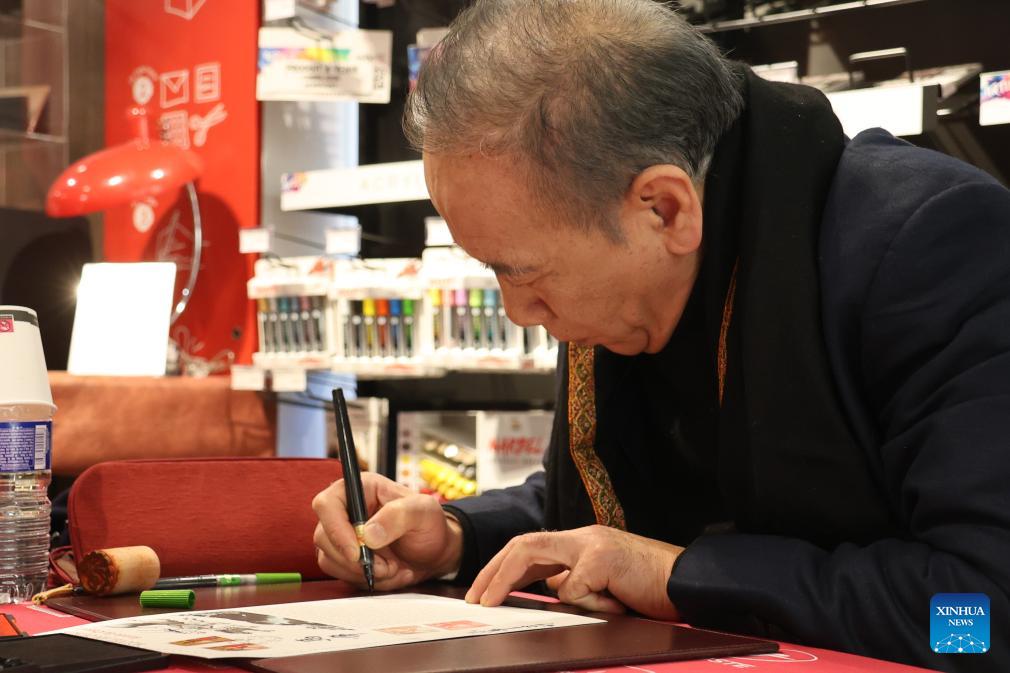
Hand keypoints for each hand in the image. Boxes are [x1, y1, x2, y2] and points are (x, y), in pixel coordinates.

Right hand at [312, 473, 462, 589]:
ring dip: (363, 572)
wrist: (434, 550)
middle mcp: (346, 510)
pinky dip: (367, 580)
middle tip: (387, 565)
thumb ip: (398, 516)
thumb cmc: (429, 524)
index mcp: (360, 489)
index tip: (357, 551)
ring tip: (394, 568)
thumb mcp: (423, 512)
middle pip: (323, 536)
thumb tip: (367, 534)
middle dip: (355, 559)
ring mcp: (342, 535)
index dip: (335, 528)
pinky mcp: (345, 558)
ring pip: (330, 559)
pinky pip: (343, 574)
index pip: (327, 504)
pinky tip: (390, 573)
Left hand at [465, 525, 682, 618]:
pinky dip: (585, 603)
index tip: (483, 591)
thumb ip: (576, 581)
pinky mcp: (603, 559)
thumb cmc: (649, 588)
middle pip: (524, 543)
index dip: (502, 567)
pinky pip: (574, 588)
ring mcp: (592, 544)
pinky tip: (612, 603)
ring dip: (506, 578)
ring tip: (489, 601)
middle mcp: (583, 537)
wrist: (688, 582)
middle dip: (492, 569)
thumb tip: (550, 589)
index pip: (531, 547)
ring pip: (534, 553)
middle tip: (474, 597)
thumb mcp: (604, 584)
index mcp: (582, 543)